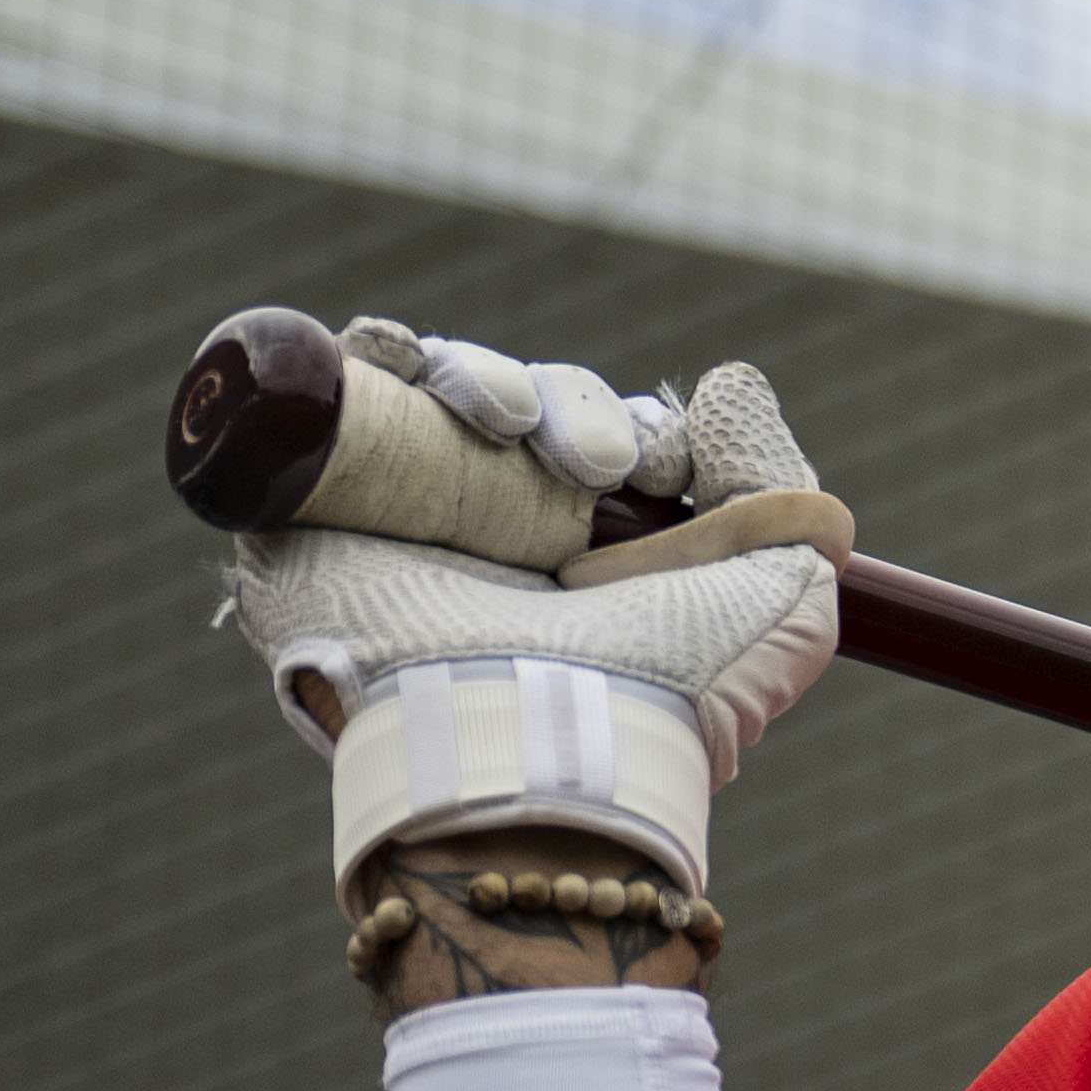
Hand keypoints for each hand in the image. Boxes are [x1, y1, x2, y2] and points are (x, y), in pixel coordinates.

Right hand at [218, 326, 847, 907]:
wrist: (539, 737)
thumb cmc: (670, 685)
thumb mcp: (783, 592)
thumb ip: (778, 486)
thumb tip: (730, 383)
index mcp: (582, 558)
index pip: (588, 438)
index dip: (621, 424)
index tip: (659, 468)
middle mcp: (485, 541)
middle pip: (513, 408)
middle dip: (564, 405)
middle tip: (593, 464)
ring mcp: (393, 523)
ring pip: (430, 394)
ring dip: (482, 379)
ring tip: (510, 425)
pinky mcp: (308, 512)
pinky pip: (331, 398)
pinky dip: (373, 354)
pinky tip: (403, 359)